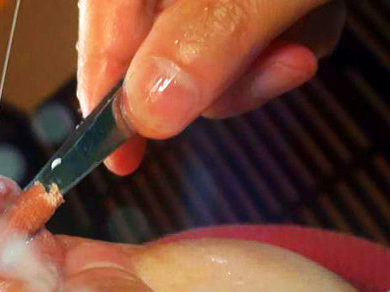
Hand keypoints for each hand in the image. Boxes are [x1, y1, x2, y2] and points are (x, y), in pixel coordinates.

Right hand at [77, 0, 345, 174]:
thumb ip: (205, 41)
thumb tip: (148, 113)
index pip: (102, 46)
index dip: (108, 110)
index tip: (123, 160)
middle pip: (158, 63)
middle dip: (224, 78)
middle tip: (283, 63)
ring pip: (210, 59)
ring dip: (265, 57)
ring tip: (302, 17)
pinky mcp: (230, 1)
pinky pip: (244, 40)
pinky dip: (282, 36)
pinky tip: (303, 8)